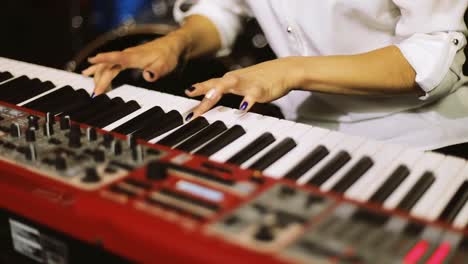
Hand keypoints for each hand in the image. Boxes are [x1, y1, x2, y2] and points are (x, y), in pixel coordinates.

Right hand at [82, 31, 189, 94]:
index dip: (104, 59)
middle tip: (95, 94)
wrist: (171, 45)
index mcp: (135, 56)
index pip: (116, 57)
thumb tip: (147, 76)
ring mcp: (126, 56)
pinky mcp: (127, 58)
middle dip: (100, 79)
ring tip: (90, 87)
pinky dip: (99, 68)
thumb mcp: (165, 65)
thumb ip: (156, 71)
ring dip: (97, 75)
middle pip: (108, 66)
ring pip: (107, 65)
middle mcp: (127, 55)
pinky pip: (110, 64)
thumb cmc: (168, 55)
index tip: (91, 62)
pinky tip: (89, 72)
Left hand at [184, 57, 301, 120]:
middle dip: (202, 94)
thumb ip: (225, 92)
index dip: (197, 89)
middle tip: (192, 109)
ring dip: (218, 90)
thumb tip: (208, 102)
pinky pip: (252, 96)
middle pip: (215, 85)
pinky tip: (241, 109)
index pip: (209, 84)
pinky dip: (246, 102)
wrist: (284, 71)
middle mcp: (235, 80)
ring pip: (230, 84)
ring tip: (208, 99)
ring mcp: (247, 83)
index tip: (185, 96)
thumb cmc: (261, 79)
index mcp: (229, 80)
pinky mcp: (260, 89)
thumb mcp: (240, 86)